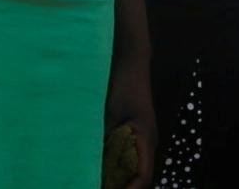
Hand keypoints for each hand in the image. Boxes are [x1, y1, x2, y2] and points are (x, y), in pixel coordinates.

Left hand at [104, 53, 156, 188]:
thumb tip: (90, 162)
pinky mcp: (135, 131)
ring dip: (119, 176)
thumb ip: (104, 138)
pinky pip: (129, 154)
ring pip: (134, 165)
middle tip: (98, 187)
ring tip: (99, 181)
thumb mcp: (110, 114)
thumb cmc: (123, 85)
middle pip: (140, 175)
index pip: (143, 176)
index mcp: (146, 140)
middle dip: (123, 186)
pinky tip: (101, 164)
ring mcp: (143, 137)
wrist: (131, 62)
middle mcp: (148, 142)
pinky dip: (117, 163)